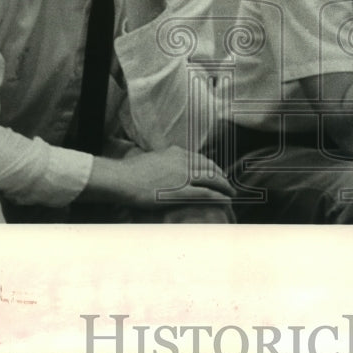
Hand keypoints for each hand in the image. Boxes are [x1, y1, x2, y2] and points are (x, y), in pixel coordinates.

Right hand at [118, 145, 232, 207]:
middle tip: (228, 184)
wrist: (121, 179)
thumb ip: (163, 162)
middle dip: (221, 176)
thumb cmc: (130, 172)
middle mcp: (183, 161)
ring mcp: (183, 176)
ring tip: (231, 193)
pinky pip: (206, 193)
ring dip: (225, 186)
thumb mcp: (151, 159)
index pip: (200, 159)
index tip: (217, 173)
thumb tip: (166, 167)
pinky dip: (219, 196)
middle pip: (210, 167)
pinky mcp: (180, 191)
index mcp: (176, 152)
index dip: (211, 166)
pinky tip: (226, 200)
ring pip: (212, 179)